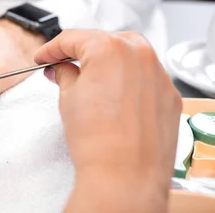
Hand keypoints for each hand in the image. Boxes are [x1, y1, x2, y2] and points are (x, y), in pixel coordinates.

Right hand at [35, 30, 180, 211]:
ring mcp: (159, 75)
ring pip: (130, 54)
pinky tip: (116, 96)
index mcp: (109, 49)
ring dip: (109, 61)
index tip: (45, 57)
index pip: (73, 38)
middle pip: (104, 41)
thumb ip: (65, 75)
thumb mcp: (68, 99)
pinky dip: (130, 80)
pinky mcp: (170, 96)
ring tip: (91, 78)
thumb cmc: (98, 141)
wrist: (124, 176)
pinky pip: (147, 77)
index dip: (52, 48)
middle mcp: (139, 56)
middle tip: (63, 65)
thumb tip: (63, 70)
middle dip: (82, 50)